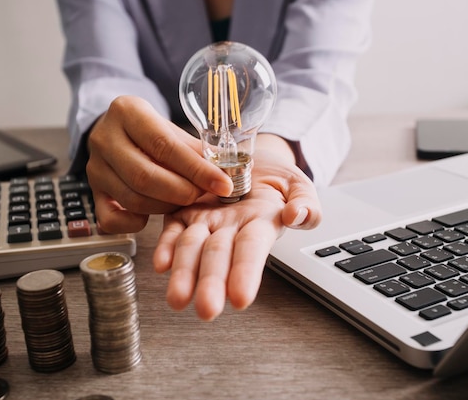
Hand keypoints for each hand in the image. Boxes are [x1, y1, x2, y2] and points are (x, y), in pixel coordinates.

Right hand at [85, 96, 232, 232]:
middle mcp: (104, 138)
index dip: (196, 169)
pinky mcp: (92, 192)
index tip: (222, 184)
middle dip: (181, 192)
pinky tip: (152, 216)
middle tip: (202, 195)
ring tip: (184, 201)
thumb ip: (197, 150)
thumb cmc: (152, 132)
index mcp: (127, 111)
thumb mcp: (173, 130)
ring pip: (132, 198)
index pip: (163, 145)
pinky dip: (135, 223)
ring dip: (165, 207)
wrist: (118, 131)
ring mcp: (95, 167)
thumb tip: (229, 171)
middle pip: (145, 176)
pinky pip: (111, 218)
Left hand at [153, 141, 321, 320]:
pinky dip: (165, 247)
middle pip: (218, 257)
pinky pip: (172, 230)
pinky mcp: (182, 211)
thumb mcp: (298, 184)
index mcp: (259, 224)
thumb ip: (306, 202)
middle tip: (206, 309)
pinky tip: (161, 264)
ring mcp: (204, 222)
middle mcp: (229, 229)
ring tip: (177, 298)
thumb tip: (296, 215)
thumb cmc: (272, 178)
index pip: (252, 250)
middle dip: (211, 283)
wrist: (246, 158)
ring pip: (191, 248)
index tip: (241, 298)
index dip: (246, 272)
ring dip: (184, 273)